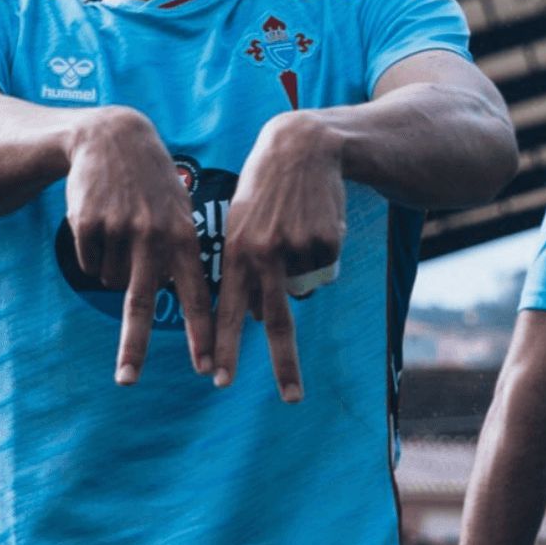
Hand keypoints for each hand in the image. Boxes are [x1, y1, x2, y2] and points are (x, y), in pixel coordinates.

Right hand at [64, 106, 215, 385]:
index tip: (206, 367)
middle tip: (127, 381)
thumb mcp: (180, 210)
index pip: (195, 295)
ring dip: (117, 268)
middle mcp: (153, 237)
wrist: (112, 138)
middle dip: (133, 348)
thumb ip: (186, 252)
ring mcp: (118, 231)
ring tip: (123, 229)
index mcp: (184, 236)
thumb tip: (194, 300)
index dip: (200, 334)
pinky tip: (103, 222)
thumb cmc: (154, 183)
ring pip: (113, 283)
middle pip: (140, 304)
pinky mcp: (87, 225)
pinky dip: (95, 254)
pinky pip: (90, 264)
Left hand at [212, 112, 345, 401]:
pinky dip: (324, 251)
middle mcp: (262, 253)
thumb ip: (243, 268)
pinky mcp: (326, 241)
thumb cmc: (266, 188)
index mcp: (235, 251)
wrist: (302, 146)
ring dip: (304, 269)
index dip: (224, 347)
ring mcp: (296, 248)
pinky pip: (327, 267)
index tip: (218, 380)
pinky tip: (315, 221)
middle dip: (284, 364)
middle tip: (290, 399)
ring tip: (296, 229)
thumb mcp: (242, 222)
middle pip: (275, 321)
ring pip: (306, 287)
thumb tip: (261, 316)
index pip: (228, 310)